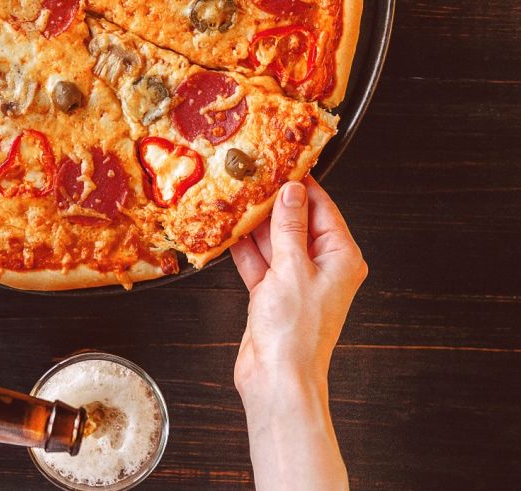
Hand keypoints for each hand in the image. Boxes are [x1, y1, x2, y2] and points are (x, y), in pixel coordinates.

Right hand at [230, 177, 366, 490]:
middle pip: (296, 223)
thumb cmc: (296, 331)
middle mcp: (321, 267)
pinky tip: (229, 233)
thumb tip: (291, 192)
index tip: (284, 161)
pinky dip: (244, 251)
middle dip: (274, 203)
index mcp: (341, 257)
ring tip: (235, 199)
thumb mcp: (292, 267)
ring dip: (255, 226)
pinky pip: (258, 263)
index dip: (303, 185)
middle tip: (252, 177)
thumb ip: (289, 226)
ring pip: (274, 242)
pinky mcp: (272, 295)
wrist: (276, 377)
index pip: (322, 209)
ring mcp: (295, 281)